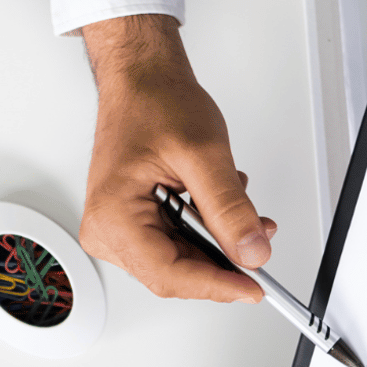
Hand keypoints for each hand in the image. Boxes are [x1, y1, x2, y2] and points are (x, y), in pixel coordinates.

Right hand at [77, 14, 277, 302]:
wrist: (141, 79)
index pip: (170, 275)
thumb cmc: (154, 103)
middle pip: (175, 274)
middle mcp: (107, 230)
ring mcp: (119, 229)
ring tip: (241, 210)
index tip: (254, 286)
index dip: (218, 285)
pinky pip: (177, 244)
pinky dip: (206, 232)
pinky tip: (217, 203)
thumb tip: (251, 252)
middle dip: (222, 263)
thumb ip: (230, 209)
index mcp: (113, 217)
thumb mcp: (204, 154)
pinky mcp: (134, 222)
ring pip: (180, 261)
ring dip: (217, 244)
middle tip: (259, 246)